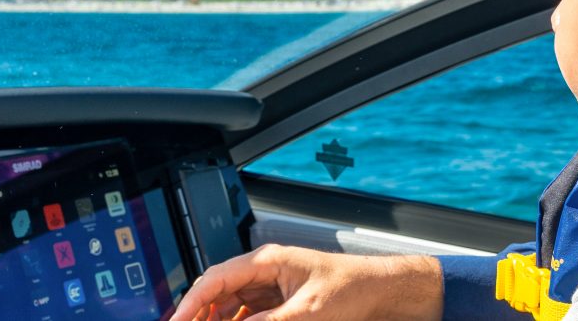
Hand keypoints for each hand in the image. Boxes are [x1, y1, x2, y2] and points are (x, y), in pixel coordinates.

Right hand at [167, 245, 443, 320]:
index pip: (216, 279)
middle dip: (201, 315)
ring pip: (231, 306)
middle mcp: (266, 271)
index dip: (191, 303)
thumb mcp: (307, 312)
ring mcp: (274, 288)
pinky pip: (250, 315)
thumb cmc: (355, 288)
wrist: (385, 291)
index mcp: (268, 261)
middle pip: (219, 293)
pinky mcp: (282, 303)